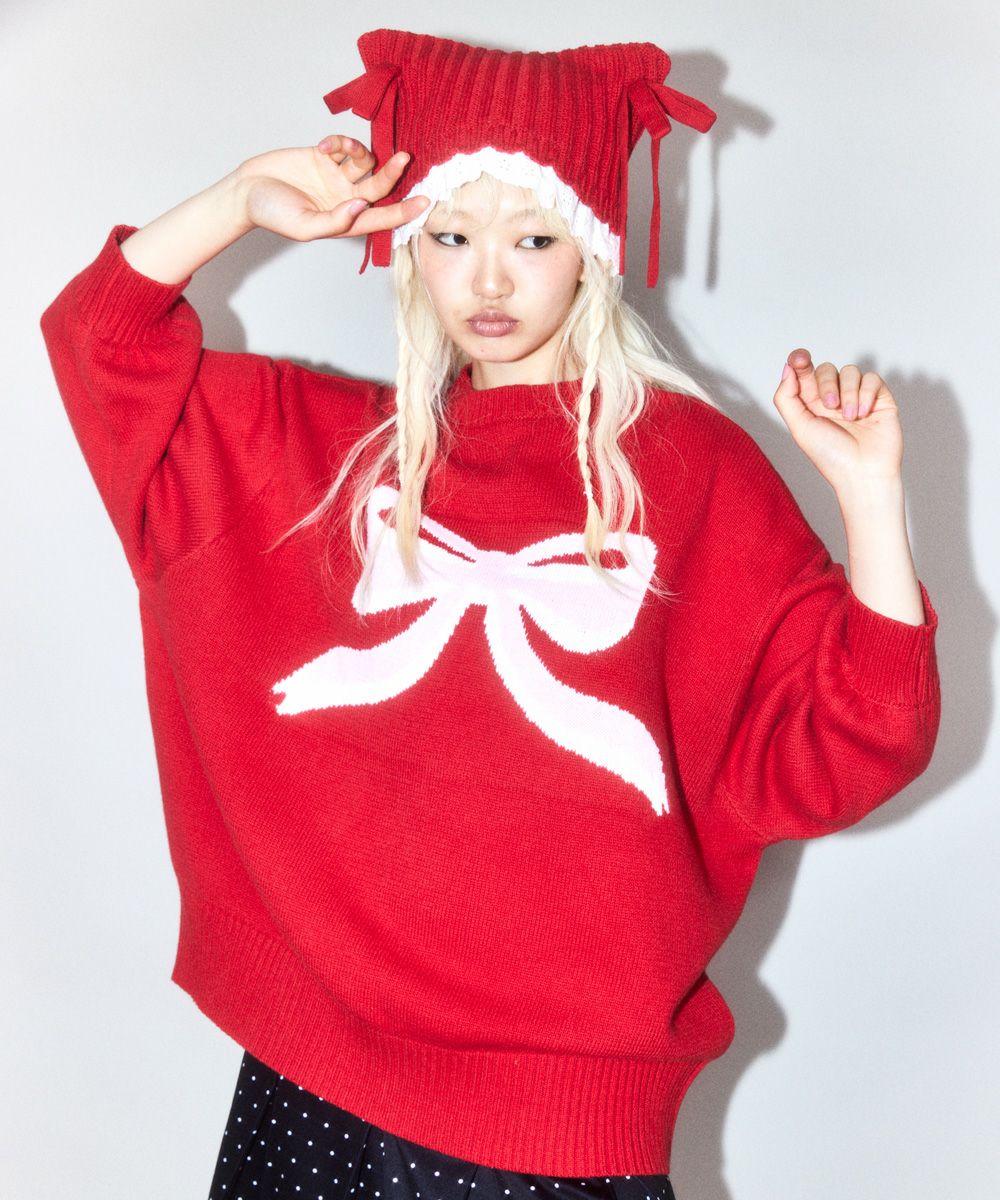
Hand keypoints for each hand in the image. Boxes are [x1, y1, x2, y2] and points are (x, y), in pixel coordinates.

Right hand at [235, 135, 429, 242]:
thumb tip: (361, 207)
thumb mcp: (304, 225)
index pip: (382, 217)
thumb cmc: (273, 214)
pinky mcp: (325, 156)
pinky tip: (324, 144)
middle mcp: (346, 198)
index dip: (404, 211)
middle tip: (404, 158)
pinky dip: (340, 141)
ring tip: (339, 147)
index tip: (425, 203)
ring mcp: (337, 176)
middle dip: (392, 173)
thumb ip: (334, 220)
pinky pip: (344, 146)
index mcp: (346, 220)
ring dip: (358, 151)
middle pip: (379, 186)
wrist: (247, 190)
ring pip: (365, 161)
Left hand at [772, 348, 903, 494]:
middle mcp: (833, 398)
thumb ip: (787, 397)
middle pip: (826, 368)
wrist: (863, 472)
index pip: (804, 372)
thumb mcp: (799, 427)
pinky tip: (865, 414)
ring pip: (850, 371)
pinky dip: (866, 394)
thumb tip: (787, 368)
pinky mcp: (879, 398)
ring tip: (851, 418)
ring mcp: (857, 397)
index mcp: (811, 404)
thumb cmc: (831, 456)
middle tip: (831, 406)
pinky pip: (872, 378)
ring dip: (848, 393)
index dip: (800, 360)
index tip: (800, 359)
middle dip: (827, 383)